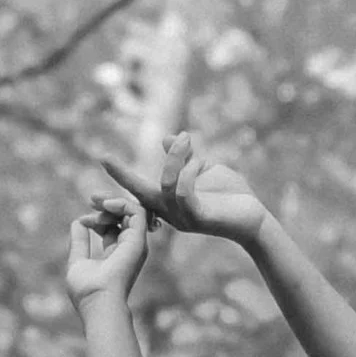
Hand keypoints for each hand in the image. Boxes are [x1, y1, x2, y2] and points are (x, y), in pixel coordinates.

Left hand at [66, 193, 151, 308]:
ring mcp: (135, 243)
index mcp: (116, 254)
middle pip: (124, 216)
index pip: (113, 226)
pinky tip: (105, 206)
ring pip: (133, 210)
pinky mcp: (138, 240)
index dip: (98, 217)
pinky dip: (122, 203)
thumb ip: (79, 242)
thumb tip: (78, 222)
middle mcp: (129, 248)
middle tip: (92, 199)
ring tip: (96, 202)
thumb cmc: (87, 290)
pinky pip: (138, 212)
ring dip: (113, 201)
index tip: (83, 220)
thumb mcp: (78, 260)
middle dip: (107, 203)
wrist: (97, 302)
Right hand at [94, 130, 272, 246]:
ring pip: (165, 185)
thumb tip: (168, 138)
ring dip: (176, 158)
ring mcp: (183, 218)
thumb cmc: (230, 195)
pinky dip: (189, 170)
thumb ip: (184, 157)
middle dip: (122, 176)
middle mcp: (171, 214)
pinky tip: (200, 161)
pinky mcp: (199, 217)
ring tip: (188, 140)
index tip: (101, 159)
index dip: (121, 176)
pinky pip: (183, 191)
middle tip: (103, 157)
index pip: (139, 190)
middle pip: (139, 194)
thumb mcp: (204, 170)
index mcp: (169, 203)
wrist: (255, 216)